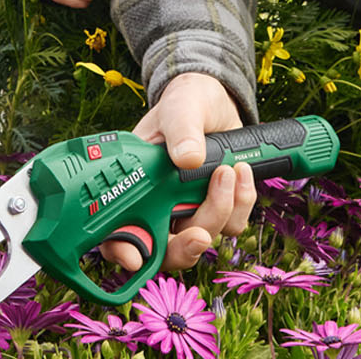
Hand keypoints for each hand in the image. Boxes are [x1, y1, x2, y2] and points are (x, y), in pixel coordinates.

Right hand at [102, 72, 254, 273]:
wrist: (216, 104)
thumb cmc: (185, 104)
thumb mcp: (179, 108)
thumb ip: (181, 130)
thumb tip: (187, 158)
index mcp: (136, 187)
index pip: (118, 233)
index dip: (121, 252)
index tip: (135, 257)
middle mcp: (160, 206)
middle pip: (166, 251)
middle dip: (185, 248)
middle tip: (200, 234)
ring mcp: (191, 210)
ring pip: (203, 237)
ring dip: (220, 211)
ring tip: (228, 171)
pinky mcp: (220, 208)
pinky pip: (233, 223)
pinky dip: (242, 202)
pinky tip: (242, 171)